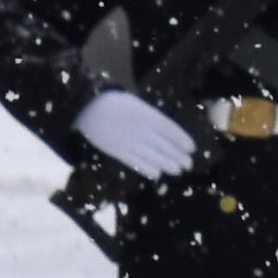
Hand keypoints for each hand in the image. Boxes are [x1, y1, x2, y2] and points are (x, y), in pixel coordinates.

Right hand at [76, 86, 196, 178]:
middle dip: (177, 155)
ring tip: (178, 170)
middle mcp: (138, 128)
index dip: (181, 139)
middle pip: (163, 144)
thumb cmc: (114, 104)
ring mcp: (127, 140)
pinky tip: (156, 174)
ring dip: (166, 164)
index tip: (192, 148)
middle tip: (189, 164)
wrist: (85, 107)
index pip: (168, 128)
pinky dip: (146, 168)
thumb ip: (150, 117)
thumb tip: (167, 132)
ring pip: (151, 155)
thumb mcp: (135, 104)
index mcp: (144, 113)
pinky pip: (134, 161)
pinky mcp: (116, 150)